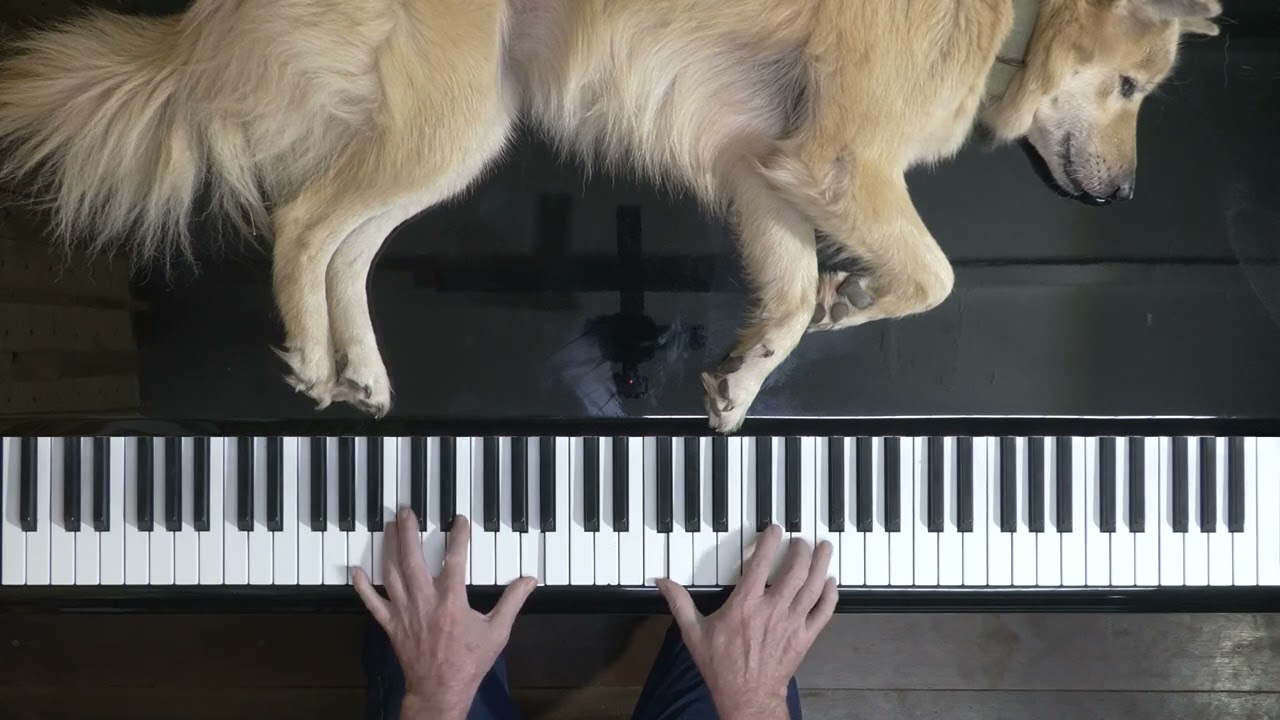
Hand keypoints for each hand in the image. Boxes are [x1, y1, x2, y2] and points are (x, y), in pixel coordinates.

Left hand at [352, 508, 536, 719]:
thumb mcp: (497, 632)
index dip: (457, 536)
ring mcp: (404, 612)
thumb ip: (512, 602)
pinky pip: (372, 603)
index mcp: (451, 601)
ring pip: (392, 574)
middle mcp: (425, 602)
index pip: (454, 559)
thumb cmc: (468, 662)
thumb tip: (529, 580)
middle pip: (412, 559)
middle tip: (406, 512)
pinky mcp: (391, 625)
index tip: (458, 520)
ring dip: (388, 548)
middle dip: (408, 532)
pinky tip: (357, 571)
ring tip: (387, 527)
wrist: (441, 690)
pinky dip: (363, 587)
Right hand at [657, 525, 836, 719]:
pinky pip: (824, 612)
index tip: (775, 529)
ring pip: (813, 586)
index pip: (761, 563)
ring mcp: (791, 623)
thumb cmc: (721, 667)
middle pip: (794, 570)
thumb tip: (662, 582)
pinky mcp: (804, 637)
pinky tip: (831, 582)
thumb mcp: (694, 633)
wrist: (746, 697)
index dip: (769, 541)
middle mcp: (772, 609)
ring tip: (823, 548)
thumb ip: (680, 602)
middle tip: (800, 540)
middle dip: (800, 550)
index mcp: (745, 604)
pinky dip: (830, 594)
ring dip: (820, 564)